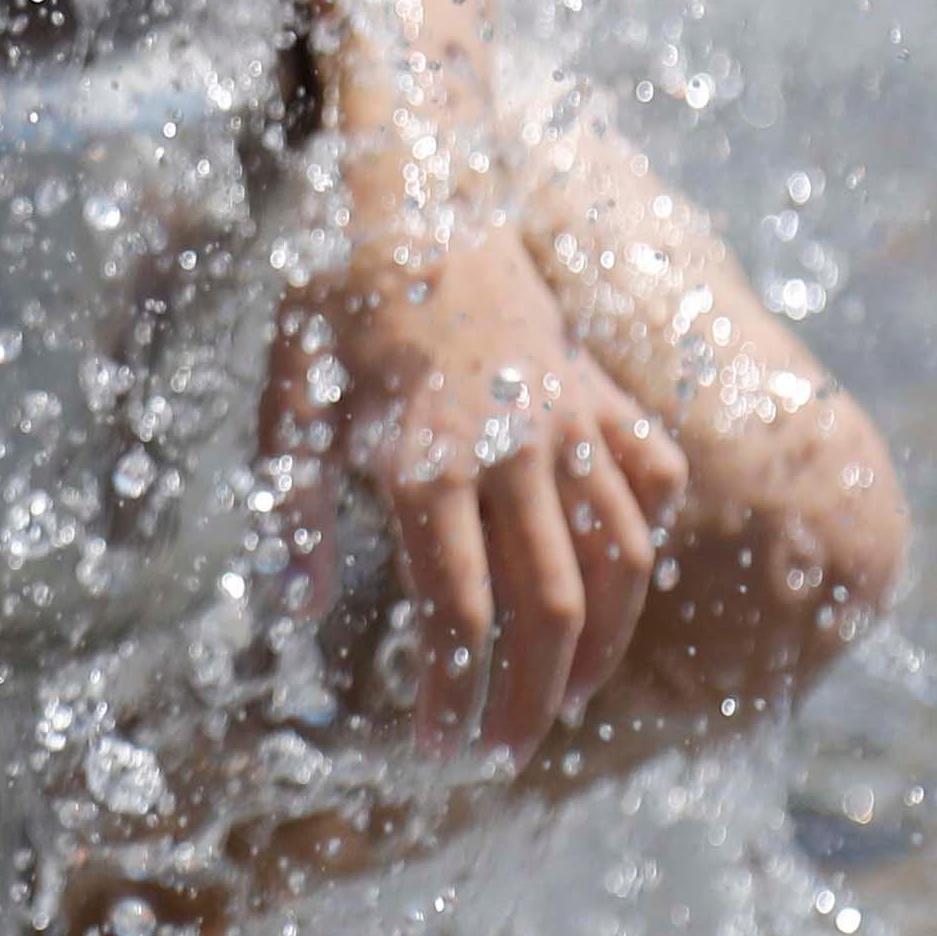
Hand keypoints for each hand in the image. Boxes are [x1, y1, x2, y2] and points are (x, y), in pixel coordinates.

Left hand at [326, 220, 685, 767]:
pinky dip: (648, 532)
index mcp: (425, 462)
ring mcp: (567, 418)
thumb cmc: (333, 296)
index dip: (453, 693)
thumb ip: (290, 509)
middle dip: (531, 695)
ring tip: (569, 696)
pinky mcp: (594, 389)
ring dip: (603, 640)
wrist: (413, 186)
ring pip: (619, 556)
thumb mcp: (286, 399)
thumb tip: (300, 608)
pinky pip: (651, 474)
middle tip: (506, 750)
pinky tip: (625, 578)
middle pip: (548, 604)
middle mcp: (510, 450)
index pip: (456, 611)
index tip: (438, 748)